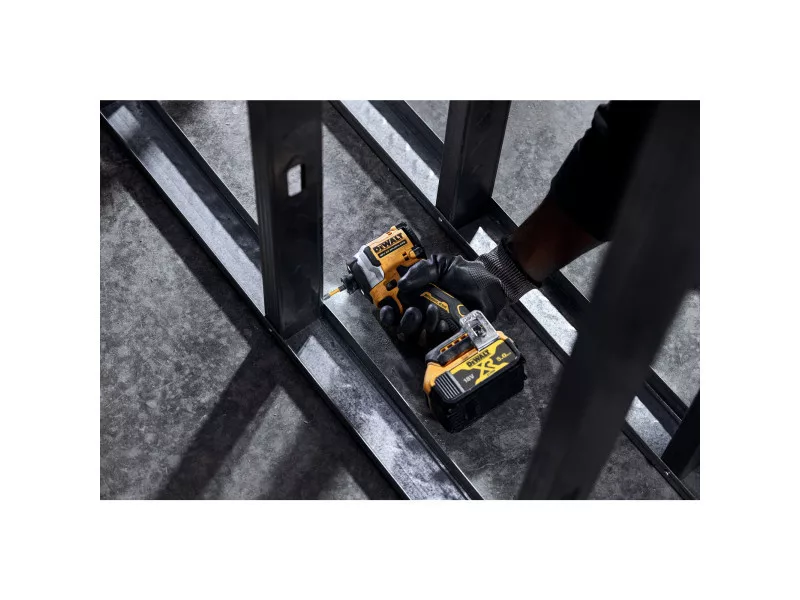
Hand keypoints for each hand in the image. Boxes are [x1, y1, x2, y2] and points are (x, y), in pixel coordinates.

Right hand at [378, 254, 507, 346]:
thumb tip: (402, 285)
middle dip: (405, 323)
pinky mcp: (453, 336)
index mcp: (415, 299)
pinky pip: (441, 343)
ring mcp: (438, 328)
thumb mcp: (439, 265)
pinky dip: (438, 335)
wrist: (488, 281)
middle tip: (414, 311)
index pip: (394, 313)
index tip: (387, 310)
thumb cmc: (462, 273)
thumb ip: (420, 271)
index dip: (387, 315)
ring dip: (422, 327)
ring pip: (420, 338)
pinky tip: (443, 323)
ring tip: (433, 311)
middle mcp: (423, 316)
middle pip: (403, 330)